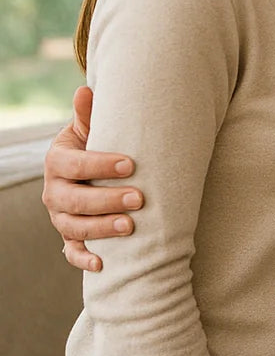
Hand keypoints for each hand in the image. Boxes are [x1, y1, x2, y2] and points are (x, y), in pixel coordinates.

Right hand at [41, 86, 142, 271]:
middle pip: (73, 200)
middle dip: (106, 200)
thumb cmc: (97, 144)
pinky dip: (84, 260)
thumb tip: (85, 90)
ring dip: (101, 229)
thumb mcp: (91, 129)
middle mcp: (54, 191)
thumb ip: (90, 115)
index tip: (131, 164)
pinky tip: (103, 264)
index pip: (74, 164)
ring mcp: (60, 216)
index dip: (100, 165)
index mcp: (58, 161)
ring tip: (131, 227)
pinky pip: (71, 252)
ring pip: (73, 227)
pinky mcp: (69, 236)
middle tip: (139, 199)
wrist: (90, 169)